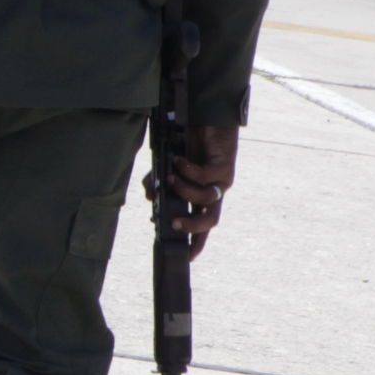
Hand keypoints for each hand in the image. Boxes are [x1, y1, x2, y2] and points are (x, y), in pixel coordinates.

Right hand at [161, 123, 238, 257]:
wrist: (206, 117)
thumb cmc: (187, 143)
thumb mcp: (166, 167)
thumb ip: (158, 183)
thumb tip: (149, 197)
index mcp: (200, 195)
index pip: (201, 224)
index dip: (196, 241)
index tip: (187, 257)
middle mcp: (213, 191)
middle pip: (211, 220)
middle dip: (193, 226)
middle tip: (174, 223)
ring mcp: (221, 180)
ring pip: (207, 199)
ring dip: (184, 191)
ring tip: (170, 178)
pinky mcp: (224, 165)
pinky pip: (205, 176)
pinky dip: (188, 170)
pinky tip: (178, 160)